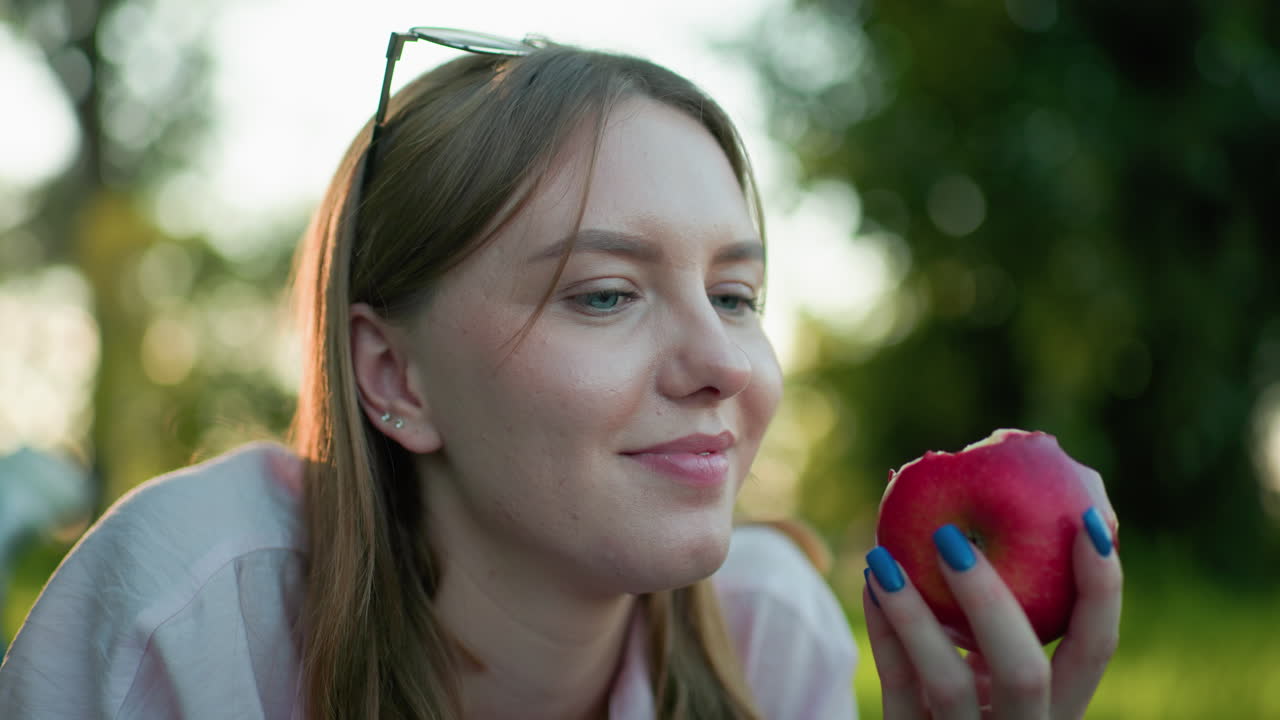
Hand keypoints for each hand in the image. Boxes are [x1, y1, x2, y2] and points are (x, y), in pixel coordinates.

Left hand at [862, 508, 1121, 718]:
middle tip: (951, 537)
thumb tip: (1006, 502)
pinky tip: (870, 585)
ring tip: (881, 558)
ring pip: (948, 685)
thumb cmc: (972, 696)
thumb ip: (1011, 610)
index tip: (1088, 519)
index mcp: (1062, 704)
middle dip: (991, 601)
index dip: (1101, 588)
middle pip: (1026, 671)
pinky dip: (884, 634)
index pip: (1096, 648)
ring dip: (914, 614)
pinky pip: (897, 690)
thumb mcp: (996, 665)